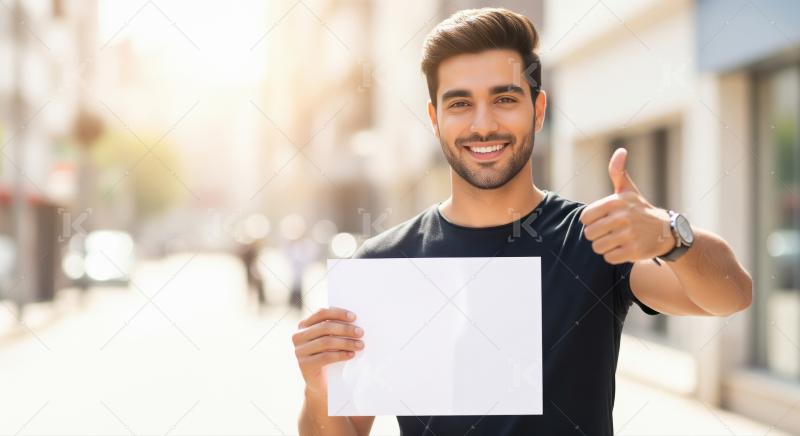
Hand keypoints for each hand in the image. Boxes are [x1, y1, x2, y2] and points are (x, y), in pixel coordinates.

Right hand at [292, 306, 364, 393]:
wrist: (320, 383)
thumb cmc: (329, 356)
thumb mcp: (330, 340)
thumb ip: (335, 329)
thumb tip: (355, 321)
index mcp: (304, 325)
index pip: (321, 313)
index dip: (338, 313)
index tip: (354, 317)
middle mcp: (298, 336)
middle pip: (325, 327)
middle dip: (345, 329)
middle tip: (361, 332)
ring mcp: (299, 351)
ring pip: (326, 342)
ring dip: (346, 342)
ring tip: (360, 345)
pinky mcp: (304, 365)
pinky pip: (325, 357)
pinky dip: (341, 355)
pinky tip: (351, 354)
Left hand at [579, 148, 674, 264]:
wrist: (666, 231)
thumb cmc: (640, 209)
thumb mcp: (628, 190)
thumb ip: (618, 172)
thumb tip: (620, 151)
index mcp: (616, 202)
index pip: (585, 217)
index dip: (591, 221)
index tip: (603, 219)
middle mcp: (622, 217)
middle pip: (589, 234)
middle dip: (597, 235)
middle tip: (611, 232)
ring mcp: (628, 235)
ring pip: (597, 247)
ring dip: (605, 246)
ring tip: (617, 240)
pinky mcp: (633, 251)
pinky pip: (608, 258)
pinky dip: (614, 256)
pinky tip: (624, 248)